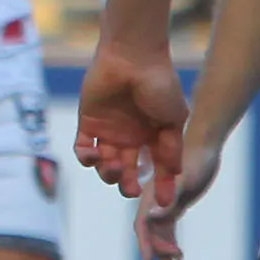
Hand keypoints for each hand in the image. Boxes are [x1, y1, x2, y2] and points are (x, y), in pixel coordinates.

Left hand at [72, 37, 188, 210]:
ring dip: (109, 173)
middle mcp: (130, 137)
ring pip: (105, 165)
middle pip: (127, 172)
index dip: (161, 186)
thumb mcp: (173, 119)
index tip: (164, 203)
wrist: (132, 57)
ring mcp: (108, 131)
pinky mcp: (88, 123)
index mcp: (153, 137)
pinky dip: (86, 158)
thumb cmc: (159, 84)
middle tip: (131, 190)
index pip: (157, 168)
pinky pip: (83, 150)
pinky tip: (95, 156)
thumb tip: (175, 174)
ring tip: (115, 168)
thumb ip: (171, 147)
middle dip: (129, 184)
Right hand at [134, 133, 221, 259]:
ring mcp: (164, 202)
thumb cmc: (196, 160)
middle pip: (151, 231)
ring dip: (164, 248)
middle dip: (158, 248)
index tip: (148, 259)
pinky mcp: (175, 203)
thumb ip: (168, 201)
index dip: (144, 242)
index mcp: (152, 195)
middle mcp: (154, 200)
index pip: (143, 224)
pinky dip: (172, 240)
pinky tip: (180, 254)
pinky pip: (169, 226)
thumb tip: (150, 218)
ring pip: (159, 231)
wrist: (206, 145)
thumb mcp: (184, 183)